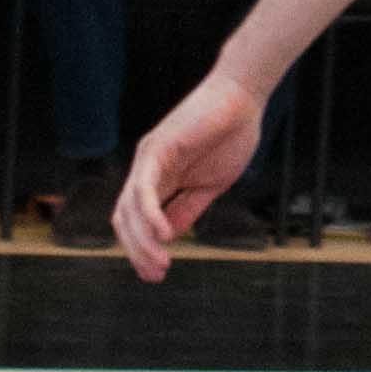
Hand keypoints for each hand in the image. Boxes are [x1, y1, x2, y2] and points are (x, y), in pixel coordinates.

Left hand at [116, 67, 264, 280]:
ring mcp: (148, 159)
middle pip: (125, 221)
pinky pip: (143, 190)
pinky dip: (149, 216)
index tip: (156, 274)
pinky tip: (162, 236)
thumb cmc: (232, 134)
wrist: (245, 97)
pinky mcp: (156, 149)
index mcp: (160, 179)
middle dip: (137, 252)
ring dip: (141, 242)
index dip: (142, 250)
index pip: (137, 222)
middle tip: (156, 274)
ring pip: (128, 210)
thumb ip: (187, 209)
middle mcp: (146, 170)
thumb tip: (167, 238)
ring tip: (162, 262)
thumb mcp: (210, 184)